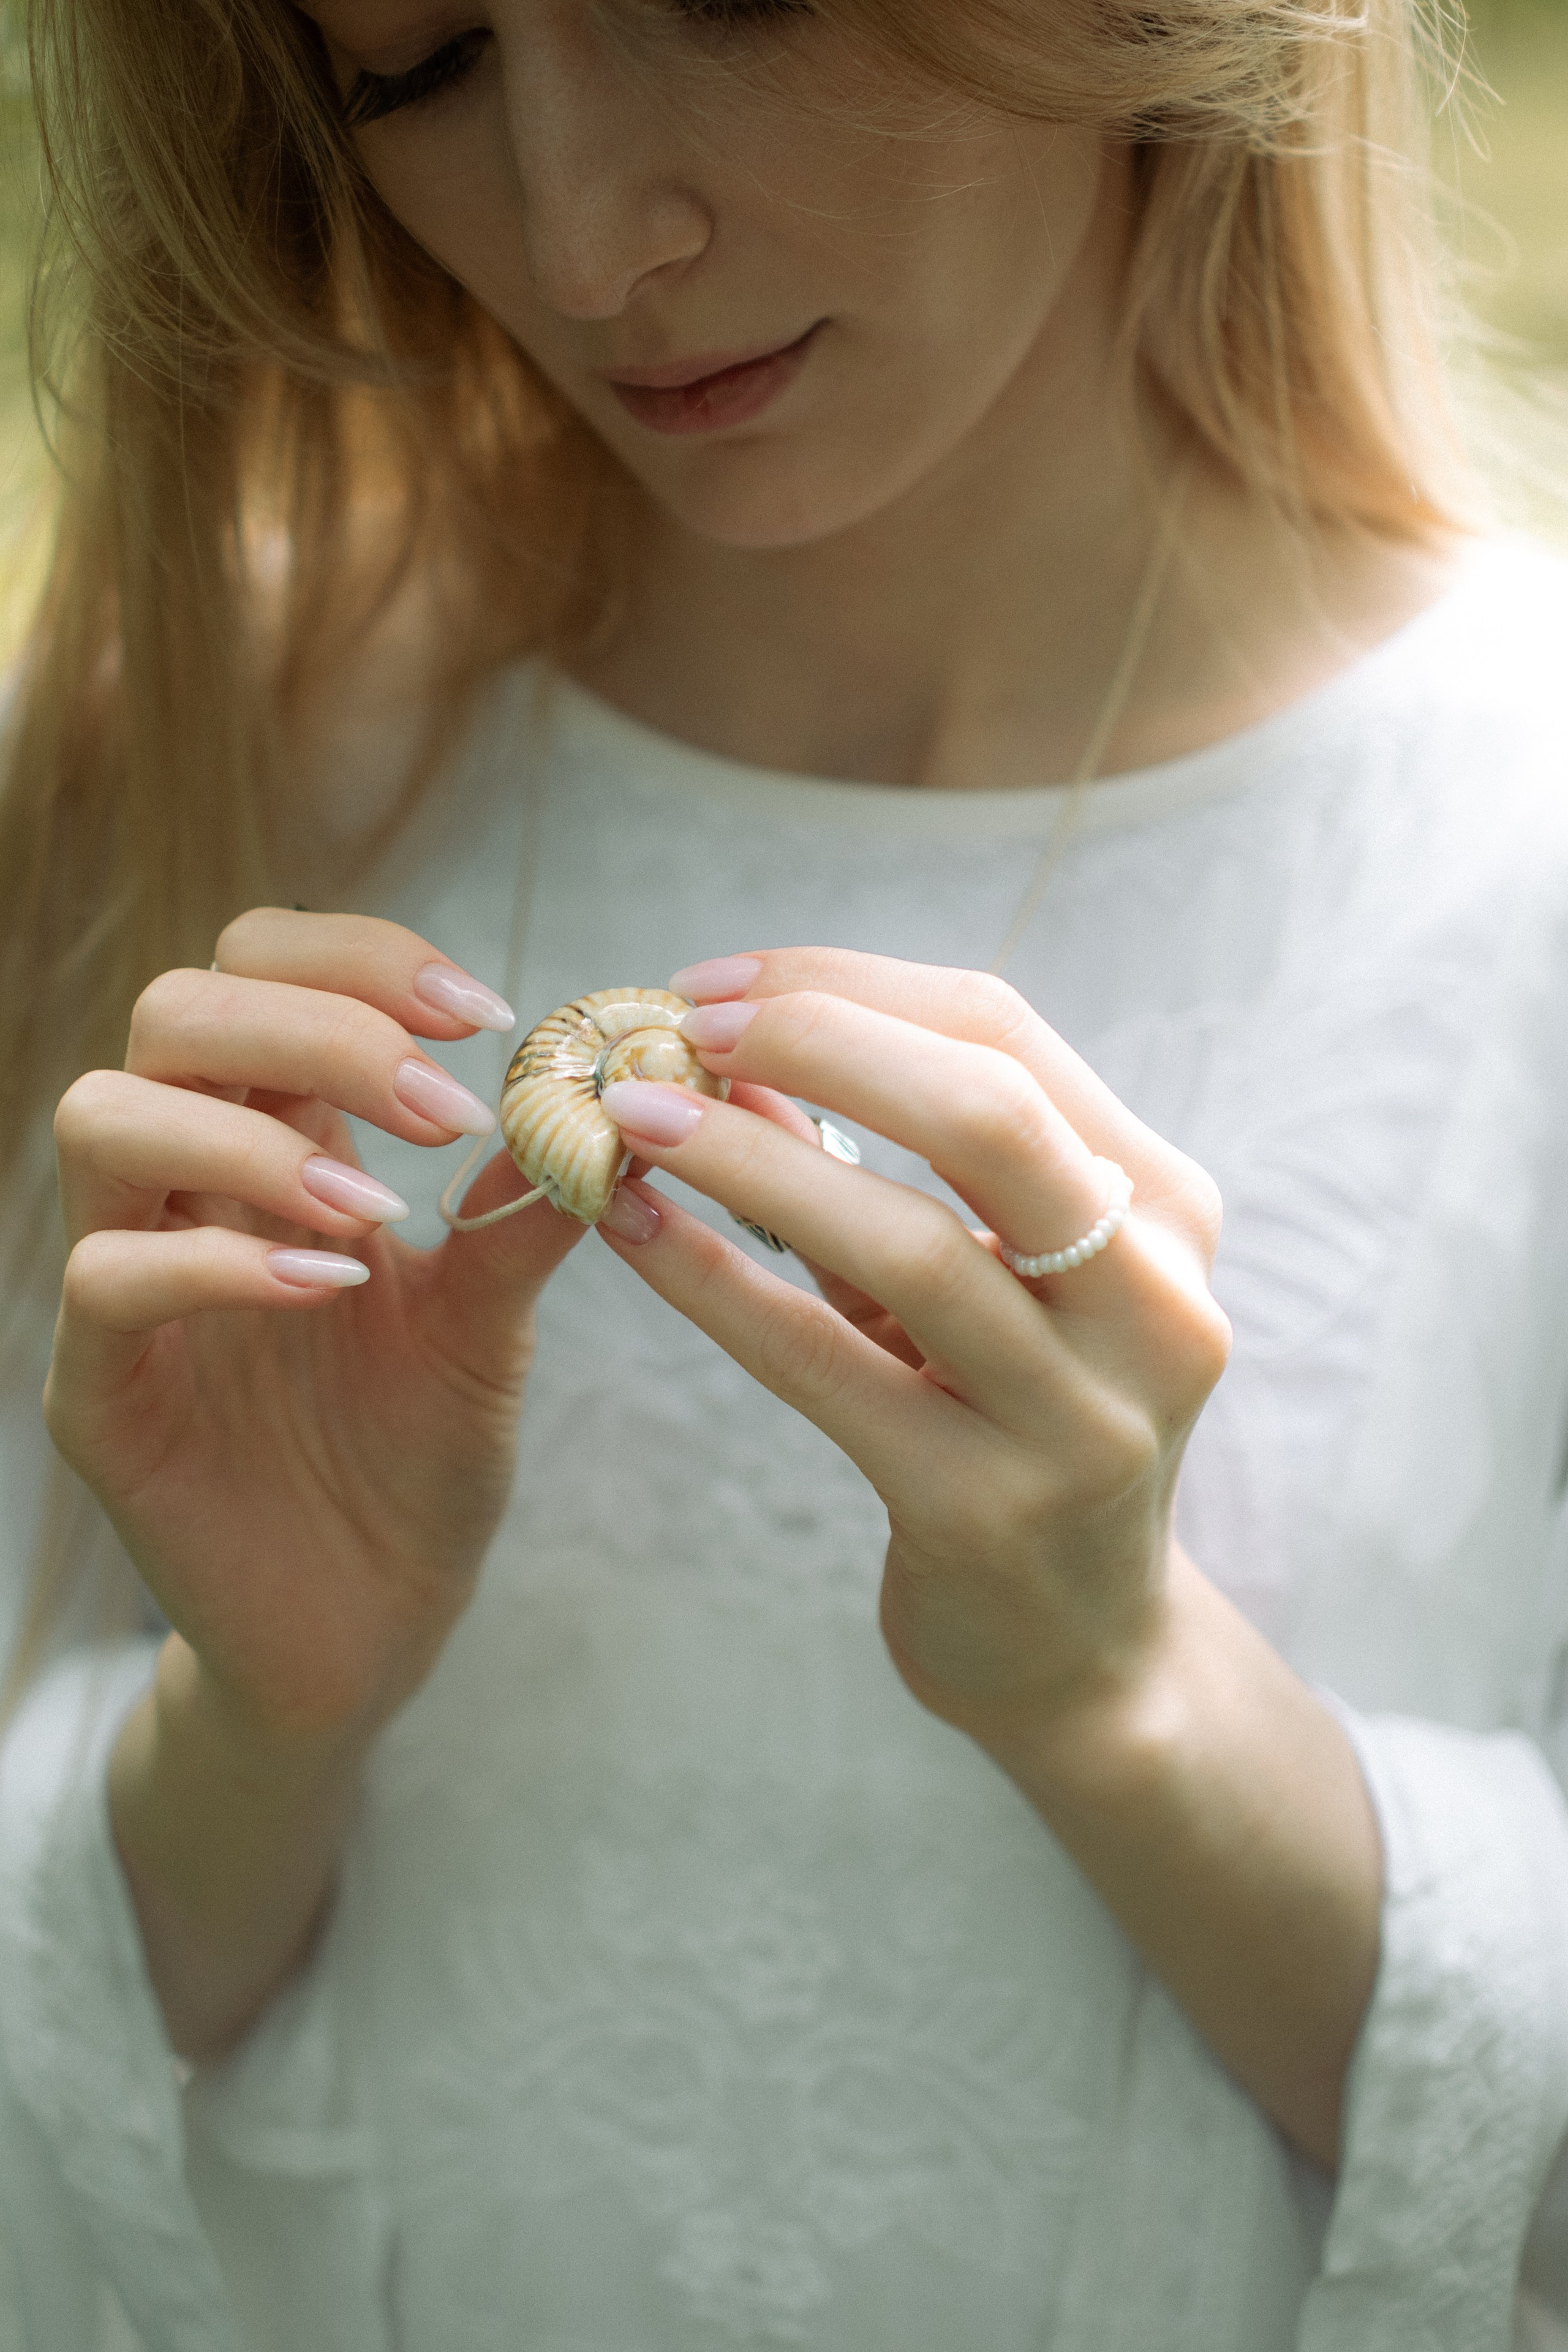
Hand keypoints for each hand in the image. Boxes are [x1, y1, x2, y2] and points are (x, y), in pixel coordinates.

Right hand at [45, 908, 581, 1748]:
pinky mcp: (99, 1392)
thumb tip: (606, 1098)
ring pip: (103, 1117)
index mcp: (275, 1143)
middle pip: (175, 1009)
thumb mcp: (490, 1322)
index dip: (360, 960)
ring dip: (252, 1134)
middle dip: (316, 1024)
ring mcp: (126, 1284)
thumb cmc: (415, 1460)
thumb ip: (525, 1209)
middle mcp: (185, 1189)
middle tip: (446, 1101)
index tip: (485, 1011)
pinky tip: (331, 1286)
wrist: (369, 1627)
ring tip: (378, 1211)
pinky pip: (108, 1279)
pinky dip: (221, 1261)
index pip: (262, 968)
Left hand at [594, 946, 1230, 1752]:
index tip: (718, 984)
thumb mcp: (972, 1282)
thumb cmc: (1015, 1427)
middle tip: (678, 1026)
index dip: (847, 987)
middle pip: (987, 1111)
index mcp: (1164, 1209)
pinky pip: (825, 1367)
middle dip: (817, 1040)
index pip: (1004, 1034)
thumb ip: (875, 1171)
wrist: (1083, 1651)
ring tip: (628, 1116)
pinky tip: (633, 1232)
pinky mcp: (984, 1507)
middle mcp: (1153, 1302)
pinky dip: (716, 1284)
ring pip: (908, 1241)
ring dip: (746, 1157)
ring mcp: (1082, 1414)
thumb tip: (727, 1050)